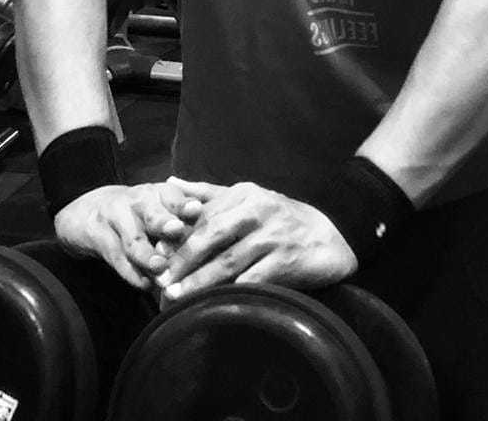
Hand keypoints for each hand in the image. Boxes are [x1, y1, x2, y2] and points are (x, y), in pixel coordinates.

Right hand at [54, 181, 203, 288]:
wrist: (90, 212)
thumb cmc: (139, 215)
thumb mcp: (161, 209)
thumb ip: (187, 223)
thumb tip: (220, 246)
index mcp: (159, 194)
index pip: (173, 196)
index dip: (184, 204)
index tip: (196, 210)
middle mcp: (138, 202)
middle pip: (152, 212)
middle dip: (164, 221)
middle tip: (176, 230)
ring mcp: (115, 218)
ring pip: (133, 238)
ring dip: (146, 254)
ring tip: (159, 267)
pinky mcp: (97, 235)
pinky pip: (115, 256)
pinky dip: (131, 272)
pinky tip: (143, 283)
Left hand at [154, 178, 358, 303]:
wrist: (331, 236)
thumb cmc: (282, 218)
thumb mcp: (248, 197)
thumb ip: (209, 193)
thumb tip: (171, 183)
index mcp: (243, 195)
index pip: (202, 215)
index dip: (177, 236)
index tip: (156, 254)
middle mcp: (256, 212)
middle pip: (211, 236)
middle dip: (183, 260)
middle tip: (160, 280)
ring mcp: (271, 237)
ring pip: (228, 261)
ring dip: (199, 281)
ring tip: (176, 297)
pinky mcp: (285, 262)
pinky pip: (252, 280)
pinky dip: (231, 293)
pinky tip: (213, 305)